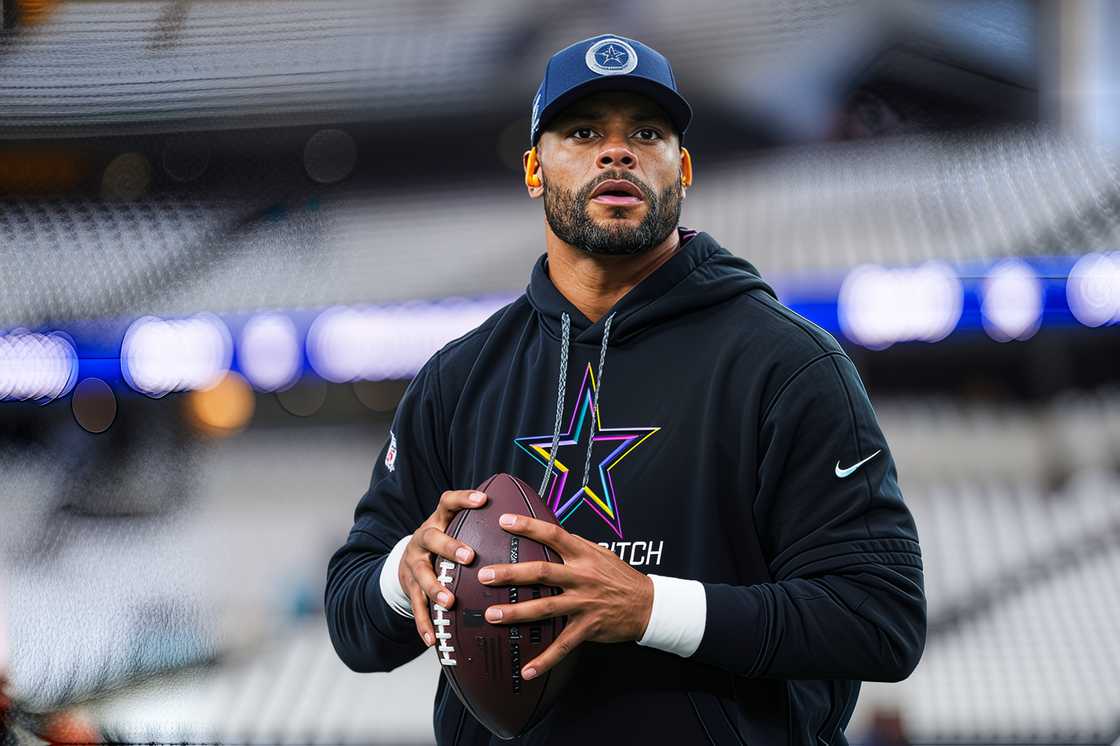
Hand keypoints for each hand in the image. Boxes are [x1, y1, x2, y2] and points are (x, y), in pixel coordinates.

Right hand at [399, 489, 486, 647]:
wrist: (404, 562)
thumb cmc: (444, 544)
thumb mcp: (455, 528)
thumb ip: (482, 525)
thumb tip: (526, 519)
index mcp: (439, 521)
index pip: (448, 502)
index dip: (464, 499)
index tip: (483, 500)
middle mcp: (423, 539)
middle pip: (432, 537)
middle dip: (450, 547)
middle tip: (469, 556)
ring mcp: (414, 563)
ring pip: (421, 574)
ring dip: (435, 588)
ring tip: (449, 601)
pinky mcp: (409, 588)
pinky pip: (416, 606)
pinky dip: (424, 623)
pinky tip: (433, 638)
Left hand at [478, 513, 653, 680]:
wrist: (648, 604)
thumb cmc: (620, 577)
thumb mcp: (600, 554)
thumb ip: (575, 546)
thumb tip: (550, 536)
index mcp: (583, 555)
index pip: (553, 535)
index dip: (529, 526)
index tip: (505, 521)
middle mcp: (581, 577)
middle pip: (541, 573)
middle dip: (510, 574)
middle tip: (485, 576)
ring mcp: (583, 603)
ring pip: (544, 607)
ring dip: (516, 612)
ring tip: (492, 615)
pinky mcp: (587, 627)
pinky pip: (562, 646)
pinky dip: (544, 660)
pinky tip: (527, 671)